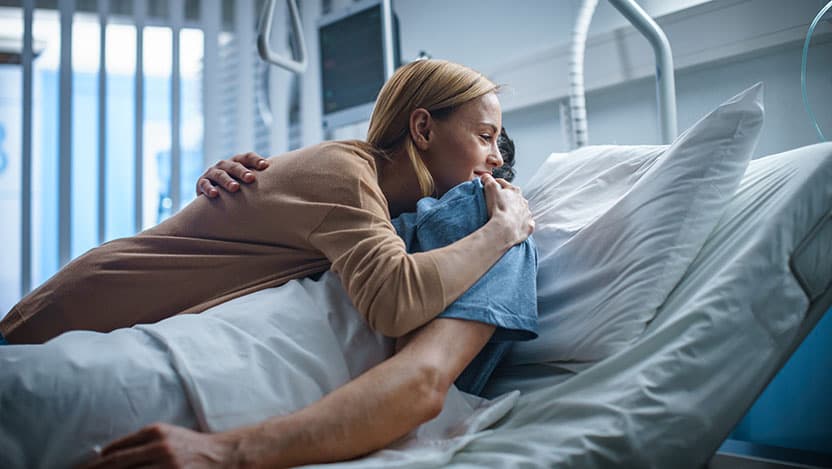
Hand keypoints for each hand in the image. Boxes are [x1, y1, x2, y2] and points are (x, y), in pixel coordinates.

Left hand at [81, 423, 237, 468]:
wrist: (224, 456)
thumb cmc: (191, 447)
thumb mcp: (166, 436)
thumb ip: (139, 442)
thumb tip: (104, 455)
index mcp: (155, 432)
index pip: (115, 451)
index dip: (94, 465)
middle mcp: (160, 447)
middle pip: (117, 465)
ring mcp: (168, 466)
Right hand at [196, 152, 268, 198]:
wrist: (212, 193)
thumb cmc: (237, 185)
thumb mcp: (247, 180)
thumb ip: (261, 177)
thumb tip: (286, 177)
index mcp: (237, 161)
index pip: (247, 157)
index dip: (255, 160)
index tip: (265, 166)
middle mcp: (224, 165)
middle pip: (233, 165)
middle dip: (242, 171)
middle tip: (251, 178)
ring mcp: (212, 173)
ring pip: (219, 174)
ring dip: (227, 180)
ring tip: (235, 188)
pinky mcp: (202, 183)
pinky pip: (204, 184)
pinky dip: (208, 189)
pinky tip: (215, 195)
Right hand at [481, 173, 533, 244]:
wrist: (505, 229)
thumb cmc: (498, 208)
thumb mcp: (490, 188)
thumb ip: (488, 180)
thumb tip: (486, 176)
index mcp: (514, 190)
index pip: (503, 183)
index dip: (494, 184)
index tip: (488, 188)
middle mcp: (523, 201)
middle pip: (514, 197)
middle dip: (506, 199)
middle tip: (496, 204)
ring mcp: (527, 214)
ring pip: (521, 210)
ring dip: (515, 211)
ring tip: (504, 216)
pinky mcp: (528, 226)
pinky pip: (526, 223)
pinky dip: (522, 224)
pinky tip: (515, 226)